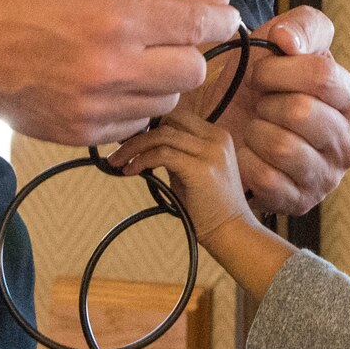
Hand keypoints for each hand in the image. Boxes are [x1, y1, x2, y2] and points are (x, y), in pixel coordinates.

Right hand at [0, 0, 238, 144]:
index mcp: (116, 20)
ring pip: (166, 102)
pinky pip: (134, 124)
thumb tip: (211, 4)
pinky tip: (104, 85)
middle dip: (187, 54)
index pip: (197, 27)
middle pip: (192, 73)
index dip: (219, 21)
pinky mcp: (81, 134)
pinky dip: (131, 105)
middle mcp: (110, 68)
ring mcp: (95, 107)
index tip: (223, 19)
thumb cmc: (26, 0)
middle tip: (164, 42)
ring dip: (158, 82)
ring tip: (126, 62)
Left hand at [115, 112, 256, 238]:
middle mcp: (216, 138)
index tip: (128, 139)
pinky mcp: (202, 169)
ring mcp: (211, 152)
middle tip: (118, 149)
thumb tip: (143, 144)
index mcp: (217, 135)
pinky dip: (141, 160)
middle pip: (168, 120)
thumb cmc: (209, 207)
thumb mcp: (193, 171)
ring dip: (133, 147)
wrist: (233, 232)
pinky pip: (163, 154)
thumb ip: (175, 154)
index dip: (150, 124)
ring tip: (116, 162)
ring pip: (162, 135)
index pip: (177, 116)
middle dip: (139, 132)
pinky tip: (130, 171)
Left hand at [193, 6, 349, 217]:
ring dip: (255, 130)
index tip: (260, 71)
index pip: (322, 76)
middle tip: (258, 102)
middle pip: (302, 112)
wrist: (227, 123)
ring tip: (255, 126)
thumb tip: (289, 42)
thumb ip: (301, 26)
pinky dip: (246, 160)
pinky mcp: (300, 203)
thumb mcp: (281, 39)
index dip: (280, 69)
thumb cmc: (261, 82)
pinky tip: (247, 153)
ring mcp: (327, 177)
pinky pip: (267, 179)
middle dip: (266, 101)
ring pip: (283, 147)